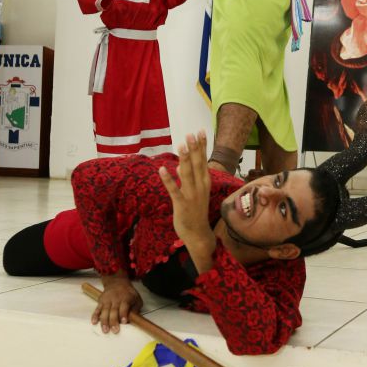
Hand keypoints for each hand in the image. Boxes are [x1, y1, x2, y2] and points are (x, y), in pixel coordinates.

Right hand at [91, 274, 141, 333]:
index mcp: (125, 298)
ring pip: (105, 311)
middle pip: (114, 311)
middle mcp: (115, 299)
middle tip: (115, 331)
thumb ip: (135, 308)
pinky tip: (94, 322)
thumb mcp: (137, 298)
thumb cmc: (128, 293)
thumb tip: (133, 319)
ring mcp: (107, 300)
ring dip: (104, 321)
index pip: (124, 306)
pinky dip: (95, 315)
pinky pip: (97, 309)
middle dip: (114, 321)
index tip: (124, 322)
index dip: (124, 314)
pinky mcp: (101, 301)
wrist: (117, 282)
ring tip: (105, 330)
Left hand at [159, 131, 215, 271]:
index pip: (203, 160)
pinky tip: (162, 169)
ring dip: (184, 160)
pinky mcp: (182, 205)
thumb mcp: (195, 193)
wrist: (199, 235)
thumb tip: (180, 165)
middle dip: (195, 148)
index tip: (200, 132)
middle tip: (191, 134)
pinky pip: (174, 190)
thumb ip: (189, 178)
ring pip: (187, 174)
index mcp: (205, 183)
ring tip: (181, 146)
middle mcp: (200, 187)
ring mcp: (192, 196)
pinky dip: (168, 179)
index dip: (202, 146)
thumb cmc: (196, 212)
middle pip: (197, 164)